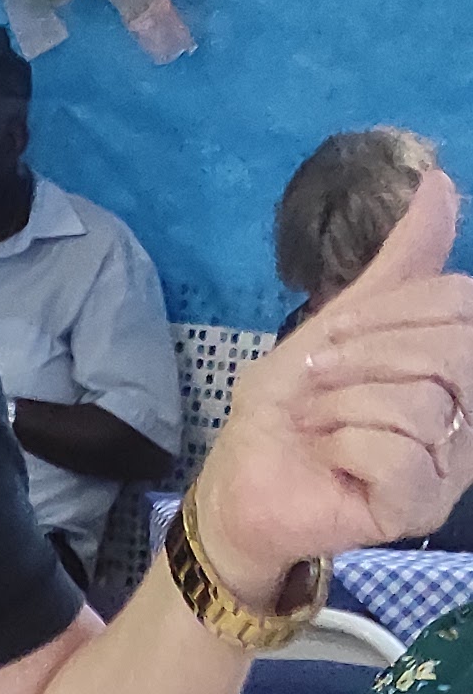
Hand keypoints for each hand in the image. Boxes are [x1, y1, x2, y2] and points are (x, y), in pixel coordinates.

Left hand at [194, 172, 472, 596]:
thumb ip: (400, 264)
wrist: (244, 479)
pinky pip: (397, 454)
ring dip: (344, 402)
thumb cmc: (295, 406)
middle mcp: (470, 418)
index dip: (393, 308)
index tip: (335, 334)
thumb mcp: (342, 322)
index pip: (460, 304)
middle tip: (318, 379)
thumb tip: (442, 184)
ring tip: (316, 422)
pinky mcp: (421, 509)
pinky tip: (326, 456)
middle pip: (454, 351)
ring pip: (422, 403)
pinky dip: (344, 444)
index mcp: (459, 368)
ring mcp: (452, 470)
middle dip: (366, 354)